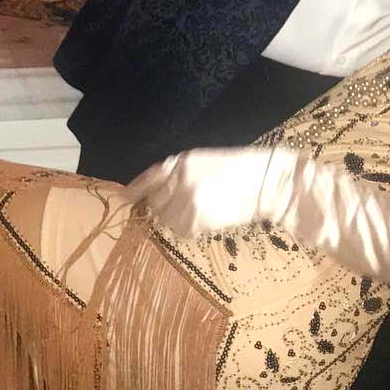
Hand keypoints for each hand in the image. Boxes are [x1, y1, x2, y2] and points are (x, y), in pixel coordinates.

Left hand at [126, 147, 298, 236]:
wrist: (266, 184)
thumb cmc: (238, 168)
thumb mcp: (204, 160)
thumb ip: (177, 171)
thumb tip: (151, 188)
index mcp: (181, 163)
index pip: (148, 178)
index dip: (134, 190)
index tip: (123, 197)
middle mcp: (180, 182)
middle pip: (155, 202)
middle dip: (162, 204)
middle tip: (183, 202)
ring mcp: (187, 203)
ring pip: (166, 219)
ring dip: (176, 217)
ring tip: (199, 208)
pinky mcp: (197, 221)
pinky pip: (181, 229)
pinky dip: (188, 226)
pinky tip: (205, 216)